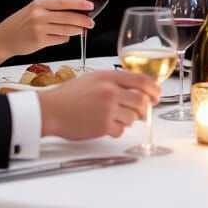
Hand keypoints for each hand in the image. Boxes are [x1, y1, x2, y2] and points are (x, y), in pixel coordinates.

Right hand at [0, 0, 94, 57]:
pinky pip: (59, 40)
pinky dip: (64, 39)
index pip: (63, 2)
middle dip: (83, 20)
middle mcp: (39, 15)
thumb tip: (73, 11)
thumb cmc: (20, 24)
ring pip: (66, 30)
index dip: (79, 3)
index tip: (90, 5)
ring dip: (77, 30)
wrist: (3, 38)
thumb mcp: (33, 10)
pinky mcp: (39, 41)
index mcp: (39, 4)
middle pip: (68, 17)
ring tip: (81, 30)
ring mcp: (39, 29)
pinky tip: (64, 37)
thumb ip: (50, 10)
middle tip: (91, 22)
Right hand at [39, 70, 158, 141]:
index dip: (153, 89)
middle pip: (141, 100)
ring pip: (132, 117)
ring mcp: (107, 109)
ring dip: (128, 120)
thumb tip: (134, 89)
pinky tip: (107, 126)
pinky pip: (121, 130)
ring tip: (115, 118)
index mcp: (108, 77)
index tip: (156, 95)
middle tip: (143, 112)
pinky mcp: (103, 126)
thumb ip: (113, 82)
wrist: (51, 110)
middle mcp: (110, 91)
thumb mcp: (92, 79)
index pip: (141, 80)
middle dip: (145, 108)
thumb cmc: (69, 96)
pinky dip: (117, 130)